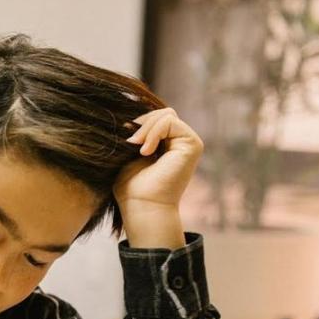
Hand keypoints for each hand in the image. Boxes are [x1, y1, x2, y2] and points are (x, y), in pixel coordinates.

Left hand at [114, 108, 202, 248]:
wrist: (141, 206)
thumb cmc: (131, 187)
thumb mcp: (129, 154)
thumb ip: (135, 134)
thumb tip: (129, 117)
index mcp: (166, 144)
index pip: (155, 117)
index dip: (138, 123)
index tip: (126, 141)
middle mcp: (180, 142)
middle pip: (161, 112)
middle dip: (142, 123)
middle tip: (130, 143)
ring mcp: (188, 142)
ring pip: (166, 114)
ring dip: (146, 129)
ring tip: (137, 149)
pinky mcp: (192, 144)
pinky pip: (170, 121)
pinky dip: (153, 133)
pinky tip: (145, 151)